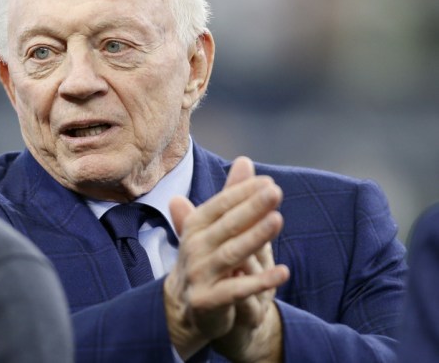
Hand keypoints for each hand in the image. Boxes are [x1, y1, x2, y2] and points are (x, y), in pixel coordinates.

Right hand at [163, 157, 289, 359]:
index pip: (220, 205)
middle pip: (227, 226)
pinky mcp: (207, 301)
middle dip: (251, 208)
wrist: (186, 309)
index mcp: (196, 227)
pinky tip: (283, 272)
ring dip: (254, 237)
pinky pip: (237, 290)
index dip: (242, 193)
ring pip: (231, 254)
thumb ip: (231, 196)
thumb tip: (244, 160)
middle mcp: (194, 248)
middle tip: (275, 192)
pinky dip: (259, 281)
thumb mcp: (216, 227)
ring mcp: (199, 275)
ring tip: (278, 220)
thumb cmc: (207, 260)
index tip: (269, 182)